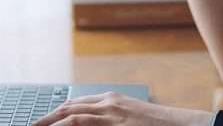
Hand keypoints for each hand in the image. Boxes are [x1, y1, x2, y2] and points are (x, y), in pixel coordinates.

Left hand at [32, 91, 212, 124]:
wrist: (178, 124)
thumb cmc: (155, 125)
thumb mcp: (129, 119)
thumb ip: (111, 121)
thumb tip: (94, 124)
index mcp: (111, 100)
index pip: (76, 104)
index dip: (57, 113)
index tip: (44, 121)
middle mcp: (108, 102)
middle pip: (69, 108)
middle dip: (48, 118)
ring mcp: (111, 112)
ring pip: (72, 116)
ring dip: (52, 122)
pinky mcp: (115, 123)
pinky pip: (85, 124)